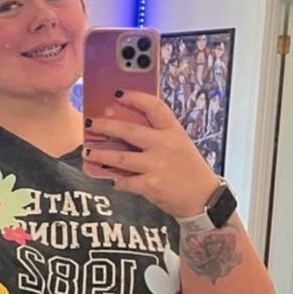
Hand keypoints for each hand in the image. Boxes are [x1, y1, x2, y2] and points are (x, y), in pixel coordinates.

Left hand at [83, 91, 219, 217]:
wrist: (204, 198)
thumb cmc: (190, 170)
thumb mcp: (180, 145)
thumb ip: (159, 136)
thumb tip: (127, 132)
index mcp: (173, 131)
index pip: (154, 107)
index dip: (135, 98)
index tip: (118, 94)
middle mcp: (165, 145)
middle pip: (129, 131)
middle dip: (106, 126)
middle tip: (91, 123)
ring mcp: (156, 165)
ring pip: (120, 157)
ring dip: (101, 154)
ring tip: (88, 152)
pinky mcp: (150, 185)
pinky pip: (125, 181)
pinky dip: (117, 181)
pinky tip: (113, 180)